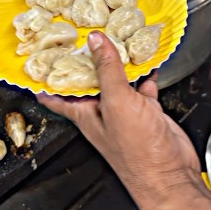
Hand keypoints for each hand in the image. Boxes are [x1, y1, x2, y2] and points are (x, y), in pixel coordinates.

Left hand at [37, 31, 201, 198]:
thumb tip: (95, 41)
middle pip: (89, 81)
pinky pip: (143, 86)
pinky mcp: (146, 112)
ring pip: (117, 80)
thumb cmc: (137, 151)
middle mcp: (102, 111)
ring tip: (117, 37)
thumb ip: (106, 69)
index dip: (47, 79)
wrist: (169, 174)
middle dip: (87, 60)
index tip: (40, 60)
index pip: (57, 95)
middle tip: (83, 35)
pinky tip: (149, 59)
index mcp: (85, 113)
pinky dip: (146, 73)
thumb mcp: (116, 102)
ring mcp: (125, 112)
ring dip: (118, 62)